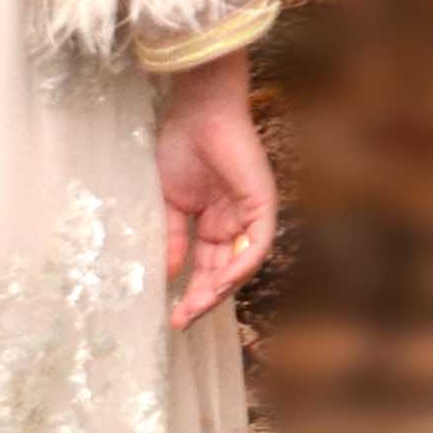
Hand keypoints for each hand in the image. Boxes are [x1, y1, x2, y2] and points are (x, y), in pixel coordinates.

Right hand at [155, 52, 277, 331]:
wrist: (197, 112)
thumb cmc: (181, 147)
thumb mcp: (169, 203)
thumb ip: (173, 238)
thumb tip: (169, 274)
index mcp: (214, 223)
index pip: (207, 267)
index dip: (191, 292)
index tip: (172, 316)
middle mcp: (235, 223)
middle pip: (224, 272)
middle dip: (204, 298)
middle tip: (182, 320)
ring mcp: (251, 216)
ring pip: (242, 265)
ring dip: (220, 289)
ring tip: (196, 307)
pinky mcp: (263, 206)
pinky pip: (257, 246)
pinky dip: (240, 266)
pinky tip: (220, 283)